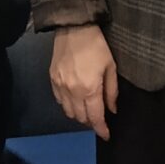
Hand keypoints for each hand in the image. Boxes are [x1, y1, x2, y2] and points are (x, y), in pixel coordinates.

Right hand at [51, 25, 118, 139]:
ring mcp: (60, 86)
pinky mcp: (52, 79)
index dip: (101, 129)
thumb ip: (111, 91)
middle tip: (99, 118)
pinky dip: (68, 105)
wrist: (73, 28)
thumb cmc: (97, 46)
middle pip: (80, 117)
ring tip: (87, 110)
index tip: (106, 135)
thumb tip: (112, 110)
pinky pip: (59, 101)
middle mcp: (72, 92)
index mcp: (89, 89)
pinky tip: (74, 100)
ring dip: (79, 115)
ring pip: (68, 112)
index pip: (95, 117)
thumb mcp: (110, 67)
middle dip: (91, 122)